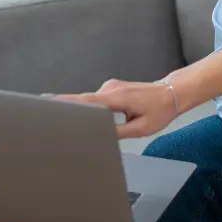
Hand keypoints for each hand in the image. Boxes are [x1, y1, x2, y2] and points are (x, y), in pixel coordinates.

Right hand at [54, 79, 179, 138]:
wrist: (171, 94)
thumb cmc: (159, 110)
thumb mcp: (140, 129)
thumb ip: (117, 132)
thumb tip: (100, 135)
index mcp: (117, 97)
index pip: (87, 100)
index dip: (66, 102)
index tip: (49, 102)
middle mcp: (111, 88)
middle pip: (85, 100)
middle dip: (73, 111)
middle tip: (63, 121)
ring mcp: (111, 86)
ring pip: (93, 102)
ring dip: (91, 113)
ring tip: (93, 122)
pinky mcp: (112, 88)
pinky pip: (98, 100)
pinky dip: (97, 109)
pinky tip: (105, 117)